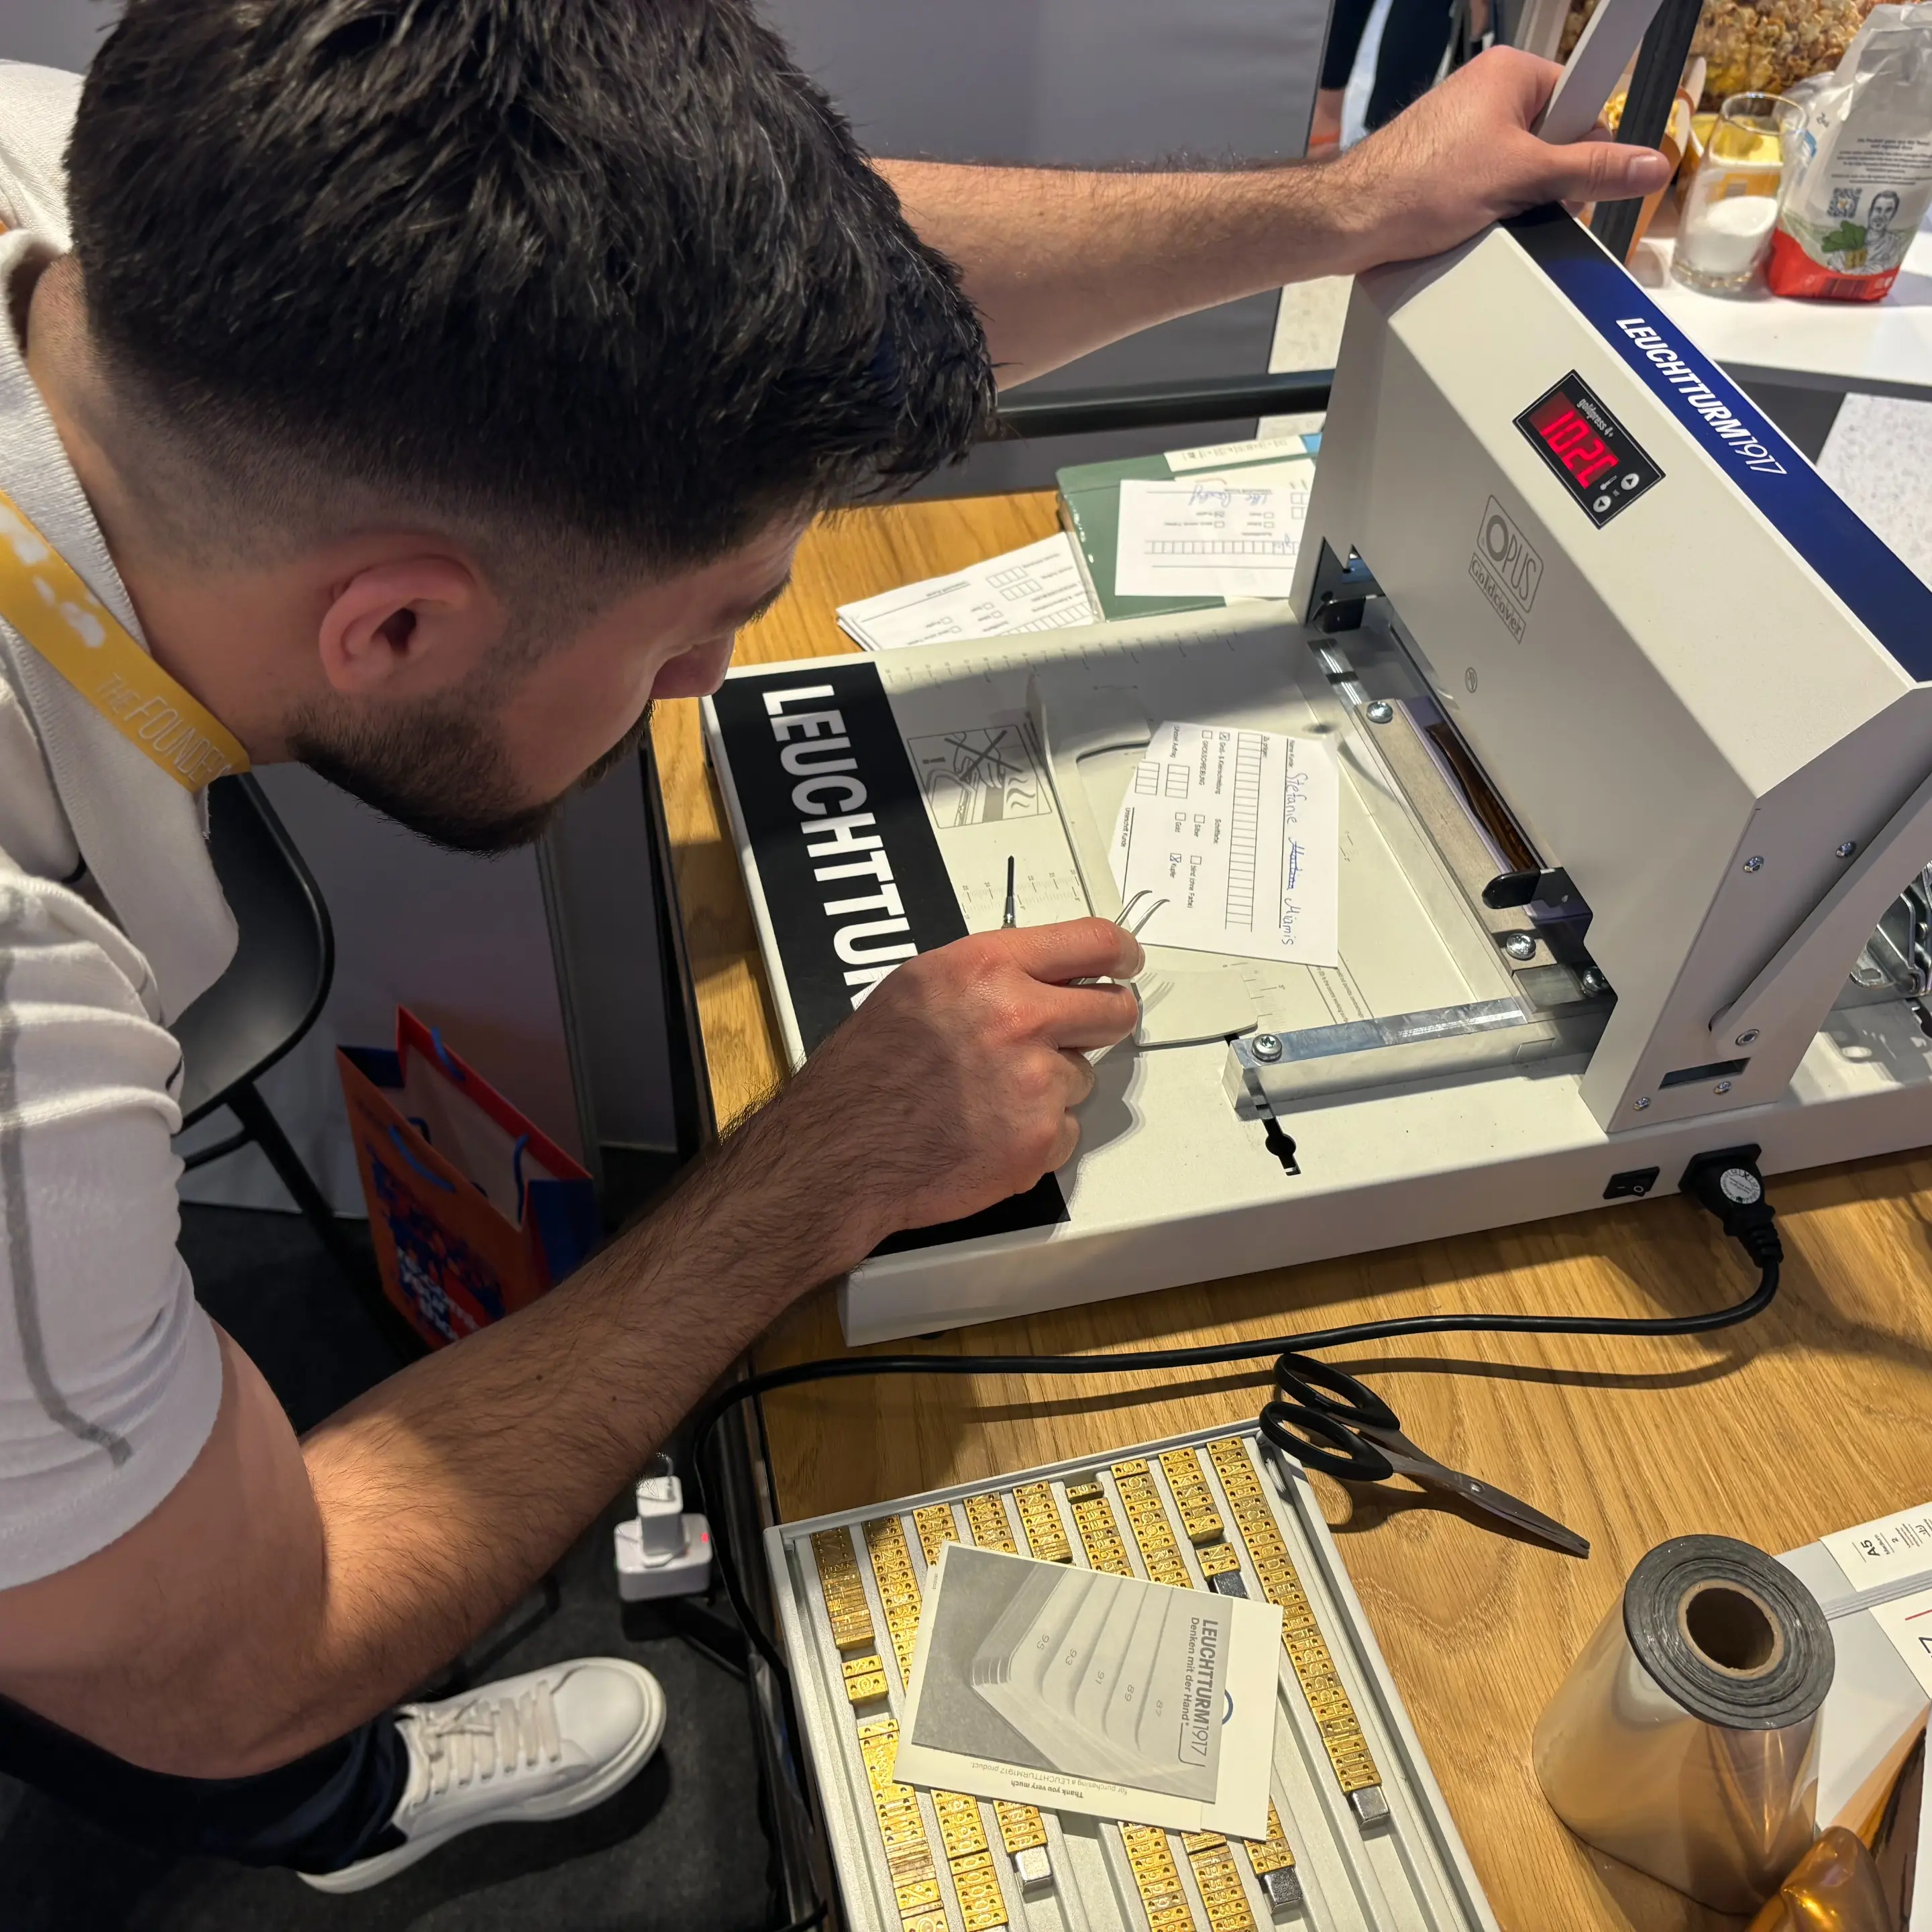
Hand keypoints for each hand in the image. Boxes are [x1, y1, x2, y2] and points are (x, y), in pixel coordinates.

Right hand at [781, 918, 1142, 1250]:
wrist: (841, 1149)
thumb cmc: (866, 1073)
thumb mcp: (919, 985)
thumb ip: (988, 972)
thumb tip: (1040, 971)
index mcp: (988, 967)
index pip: (1094, 941)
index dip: (1120, 954)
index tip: (1125, 961)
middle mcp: (1018, 1016)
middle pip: (1114, 1009)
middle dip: (1104, 1019)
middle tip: (1082, 1030)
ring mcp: (1035, 1080)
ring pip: (1083, 1075)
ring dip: (1052, 1085)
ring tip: (990, 1094)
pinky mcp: (1039, 1137)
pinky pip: (1067, 1129)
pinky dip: (1037, 1134)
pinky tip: (990, 1129)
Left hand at [1325, 47, 1672, 273]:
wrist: (1352, 221)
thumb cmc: (1420, 186)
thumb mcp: (1522, 178)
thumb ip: (1591, 170)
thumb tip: (1648, 164)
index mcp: (1512, 72)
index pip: (1584, 99)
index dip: (1586, 145)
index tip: (1578, 175)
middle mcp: (1489, 91)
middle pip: (1556, 138)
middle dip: (1551, 179)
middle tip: (1526, 203)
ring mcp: (1467, 127)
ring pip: (1526, 166)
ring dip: (1521, 198)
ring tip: (1490, 214)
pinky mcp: (1450, 162)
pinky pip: (1494, 182)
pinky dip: (1492, 206)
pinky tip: (1473, 222)